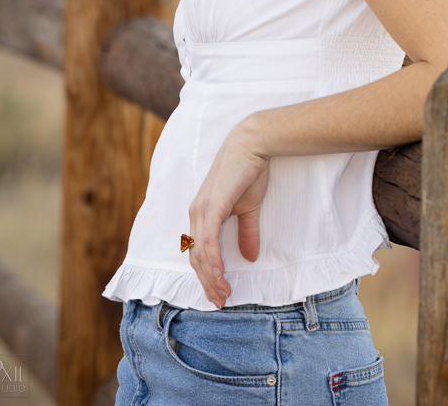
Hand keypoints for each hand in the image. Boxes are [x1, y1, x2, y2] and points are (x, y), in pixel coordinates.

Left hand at [188, 124, 269, 308]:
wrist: (252, 144)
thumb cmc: (249, 172)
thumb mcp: (249, 208)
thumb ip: (247, 231)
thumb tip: (250, 257)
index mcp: (203, 213)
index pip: (199, 252)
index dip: (208, 274)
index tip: (220, 293)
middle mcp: (196, 213)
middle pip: (195, 257)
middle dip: (207, 283)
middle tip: (220, 302)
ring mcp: (201, 209)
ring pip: (200, 253)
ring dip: (211, 277)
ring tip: (223, 294)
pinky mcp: (211, 206)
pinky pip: (208, 240)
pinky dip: (213, 259)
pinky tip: (220, 275)